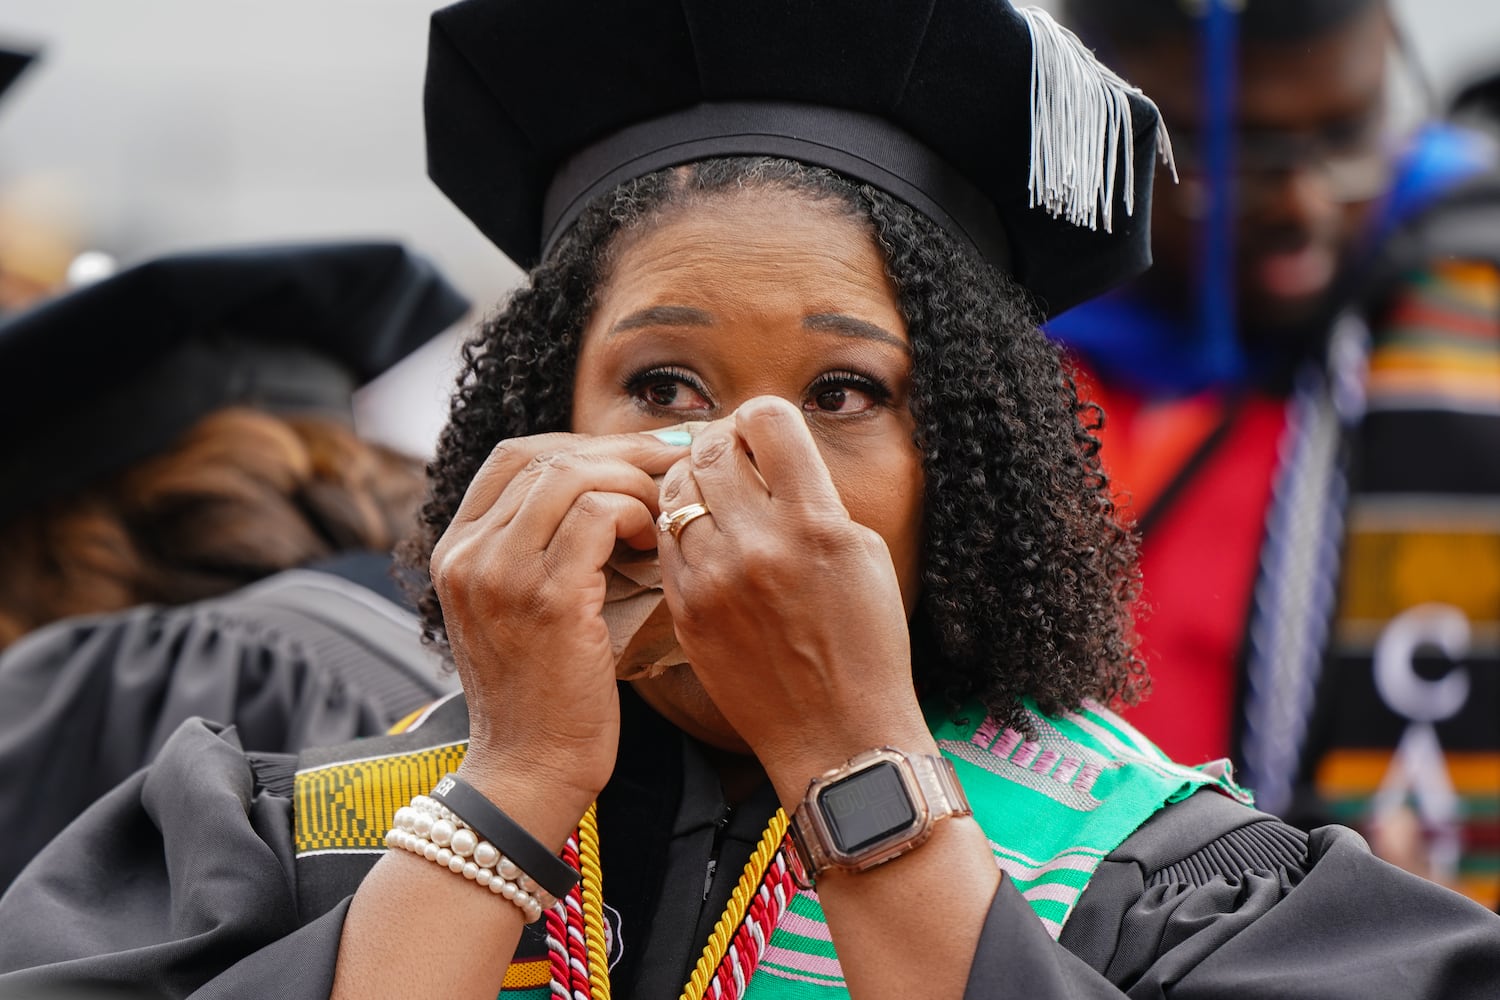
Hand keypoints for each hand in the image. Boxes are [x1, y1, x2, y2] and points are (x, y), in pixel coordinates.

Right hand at [430, 430, 686, 842]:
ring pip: (574, 474)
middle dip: (620, 451)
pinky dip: (637, 514)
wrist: (528, 774)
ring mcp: (501, 573)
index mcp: (455, 551)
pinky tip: (654, 543)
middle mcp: (467, 554)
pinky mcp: (546, 598)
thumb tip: (607, 492)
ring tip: (663, 513)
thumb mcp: (519, 611)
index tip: (637, 456)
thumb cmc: (542, 698)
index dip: (581, 444)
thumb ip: (538, 551)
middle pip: (547, 454)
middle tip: (674, 464)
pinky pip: (598, 513)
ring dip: (633, 482)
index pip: (514, 456)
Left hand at [656, 397, 931, 805]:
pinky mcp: (686, 610)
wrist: (838, 732)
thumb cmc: (865, 641)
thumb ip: (813, 496)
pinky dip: (680, 530)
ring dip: (693, 483)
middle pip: (711, 448)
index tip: (763, 432)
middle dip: (720, 441)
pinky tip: (704, 542)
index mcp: (814, 522)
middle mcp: (759, 545)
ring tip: (714, 498)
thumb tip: (769, 451)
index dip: (762, 417)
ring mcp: (715, 579)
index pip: (766, 419)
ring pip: (676, 491)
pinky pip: (666, 542)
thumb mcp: (862, 552)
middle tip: (731, 455)